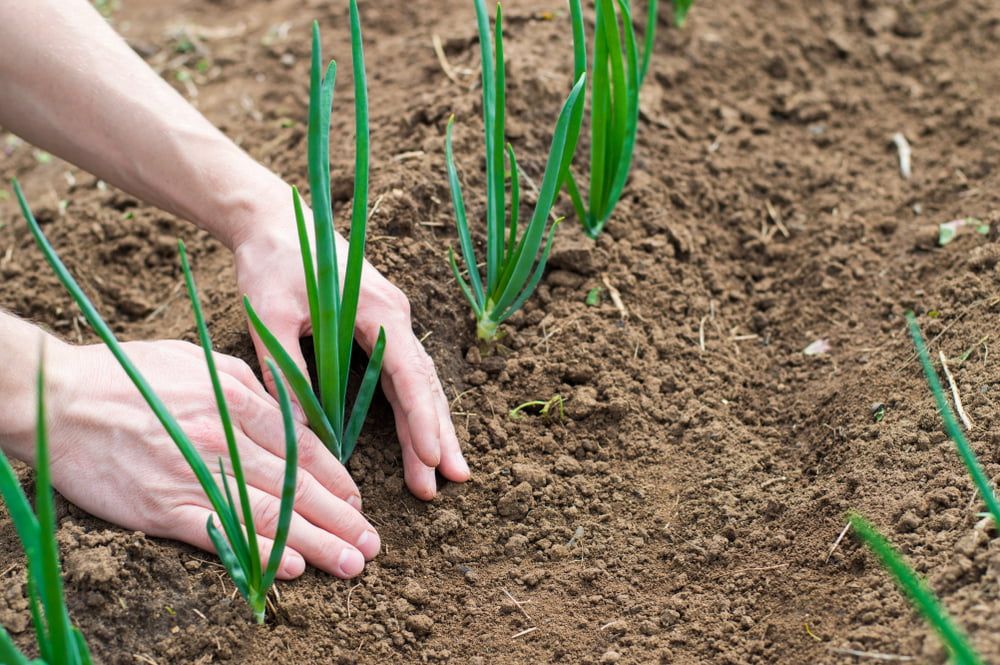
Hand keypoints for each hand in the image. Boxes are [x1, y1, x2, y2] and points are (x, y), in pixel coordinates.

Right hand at [43, 339, 379, 578]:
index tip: (357, 502)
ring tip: (350, 563)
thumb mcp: (202, 363)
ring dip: (316, 543)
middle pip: (296, 486)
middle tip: (371, 544)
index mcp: (236, 399)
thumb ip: (252, 391)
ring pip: (269, 515)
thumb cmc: (132, 375)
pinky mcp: (162, 507)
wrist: (58, 399)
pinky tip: (293, 567)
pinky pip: (221, 534)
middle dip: (341, 518)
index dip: (337, 479)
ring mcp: (193, 475)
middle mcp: (223, 439)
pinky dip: (260, 552)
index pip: (303, 448)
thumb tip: (293, 422)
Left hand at [232, 193, 470, 499]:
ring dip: (431, 427)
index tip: (433, 460)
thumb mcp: (269, 318)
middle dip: (438, 434)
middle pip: (425, 384)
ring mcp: (390, 321)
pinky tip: (420, 439)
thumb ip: (286, 373)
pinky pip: (403, 374)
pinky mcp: (378, 327)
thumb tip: (297, 436)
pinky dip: (414, 409)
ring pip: (419, 382)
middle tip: (452, 482)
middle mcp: (394, 317)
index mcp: (377, 311)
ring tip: (443, 474)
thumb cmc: (272, 262)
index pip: (409, 375)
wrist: (275, 219)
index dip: (423, 421)